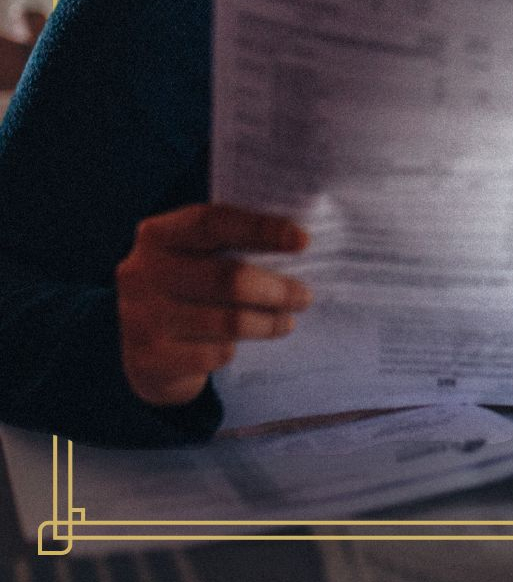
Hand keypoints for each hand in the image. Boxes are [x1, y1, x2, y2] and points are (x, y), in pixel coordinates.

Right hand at [116, 203, 311, 407]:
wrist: (138, 350)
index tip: (303, 240)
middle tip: (305, 296)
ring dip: (268, 322)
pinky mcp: (150, 358)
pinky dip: (237, 348)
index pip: (213, 223)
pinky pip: (214, 353)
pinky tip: (246, 344)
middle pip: (227, 278)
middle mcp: (142, 272)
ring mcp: (141, 317)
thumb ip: (230, 245)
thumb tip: (298, 244)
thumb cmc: (185, 289)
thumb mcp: (194, 256)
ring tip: (287, 321)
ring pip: (227, 321)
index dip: (261, 229)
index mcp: (157, 235)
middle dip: (277, 289)